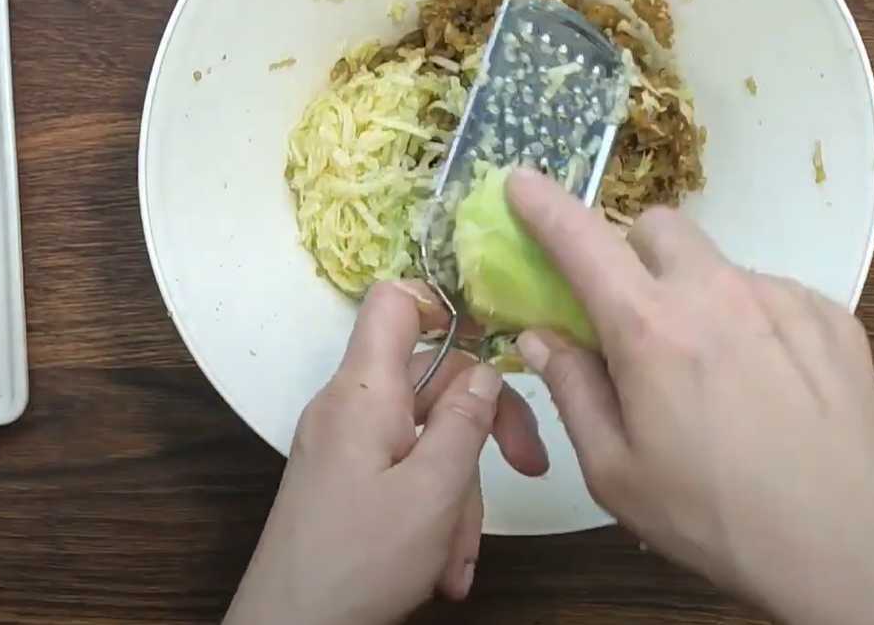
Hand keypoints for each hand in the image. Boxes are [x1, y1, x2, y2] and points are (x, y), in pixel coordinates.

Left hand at [225, 281, 548, 624]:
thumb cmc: (359, 560)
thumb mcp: (433, 491)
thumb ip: (465, 422)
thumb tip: (486, 370)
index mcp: (364, 391)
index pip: (394, 303)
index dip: (443, 304)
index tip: (493, 340)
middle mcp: (349, 408)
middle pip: (431, 383)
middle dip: (480, 433)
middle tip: (529, 469)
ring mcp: (344, 448)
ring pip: (425, 442)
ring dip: (456, 499)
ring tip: (457, 561)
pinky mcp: (344, 486)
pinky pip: (403, 478)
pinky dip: (430, 517)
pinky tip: (441, 570)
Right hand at [505, 168, 873, 624]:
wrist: (846, 541)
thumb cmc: (714, 516)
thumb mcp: (615, 472)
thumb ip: (573, 391)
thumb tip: (543, 336)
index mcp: (649, 329)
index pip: (581, 241)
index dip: (544, 206)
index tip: (522, 182)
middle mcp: (715, 293)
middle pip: (659, 227)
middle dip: (634, 255)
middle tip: (635, 317)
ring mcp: (782, 298)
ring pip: (720, 266)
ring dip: (700, 297)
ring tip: (716, 377)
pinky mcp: (833, 317)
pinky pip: (775, 296)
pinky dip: (756, 324)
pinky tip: (769, 390)